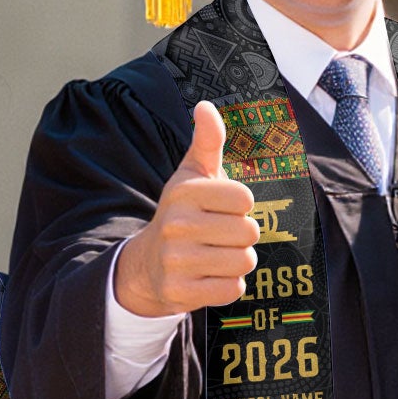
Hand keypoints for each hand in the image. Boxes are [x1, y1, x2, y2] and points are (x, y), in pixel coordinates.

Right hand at [112, 100, 260, 317]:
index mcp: (184, 192)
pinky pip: (232, 290)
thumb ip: (207, 141)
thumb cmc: (182, 213)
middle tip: (219, 235)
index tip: (220, 208)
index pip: (245, 198)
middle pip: (249, 232)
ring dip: (237, 260)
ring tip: (215, 254)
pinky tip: (209, 276)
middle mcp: (177, 224)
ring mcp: (177, 261)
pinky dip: (228, 285)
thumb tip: (205, 106)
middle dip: (242, 235)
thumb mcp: (192, 175)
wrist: (148, 263)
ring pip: (244, 261)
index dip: (240, 205)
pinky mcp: (181, 292)